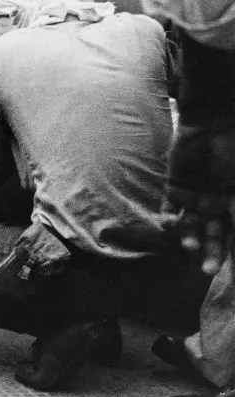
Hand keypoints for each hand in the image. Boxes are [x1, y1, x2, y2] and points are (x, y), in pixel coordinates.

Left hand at [163, 123, 234, 274]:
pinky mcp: (175, 187)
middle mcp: (215, 204)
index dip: (228, 252)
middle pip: (212, 235)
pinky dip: (169, 219)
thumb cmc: (233, 154)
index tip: (227, 271)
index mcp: (233, 204)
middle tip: (207, 270)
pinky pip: (170, 208)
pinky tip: (169, 225)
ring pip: (190, 225)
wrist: (212, 126)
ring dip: (188, 237)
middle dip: (210, 253)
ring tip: (188, 245)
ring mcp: (195, 197)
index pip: (231, 234)